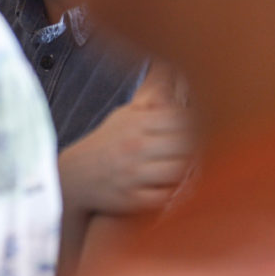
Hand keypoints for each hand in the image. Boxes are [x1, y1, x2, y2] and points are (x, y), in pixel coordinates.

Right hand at [58, 100, 193, 216]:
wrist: (74, 176)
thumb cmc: (106, 144)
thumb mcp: (124, 116)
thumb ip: (151, 101)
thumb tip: (172, 76)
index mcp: (136, 123)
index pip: (180, 118)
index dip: (195, 123)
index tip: (200, 129)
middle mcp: (134, 146)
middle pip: (184, 144)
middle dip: (195, 147)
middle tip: (200, 151)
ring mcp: (133, 174)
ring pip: (178, 170)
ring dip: (187, 170)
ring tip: (188, 168)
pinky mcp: (131, 199)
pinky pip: (165, 197)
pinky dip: (173, 193)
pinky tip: (173, 186)